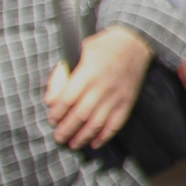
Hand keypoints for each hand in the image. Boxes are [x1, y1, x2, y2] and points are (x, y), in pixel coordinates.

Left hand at [45, 28, 153, 149]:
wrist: (135, 41)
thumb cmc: (103, 46)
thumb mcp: (77, 51)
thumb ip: (61, 75)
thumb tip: (50, 100)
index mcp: (87, 72)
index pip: (67, 99)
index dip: (57, 113)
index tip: (52, 120)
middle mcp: (102, 86)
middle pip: (80, 114)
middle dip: (67, 129)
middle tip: (59, 137)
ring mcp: (116, 95)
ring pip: (97, 123)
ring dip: (83, 136)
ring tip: (73, 144)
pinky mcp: (128, 101)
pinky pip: (116, 123)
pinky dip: (105, 135)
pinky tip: (95, 142)